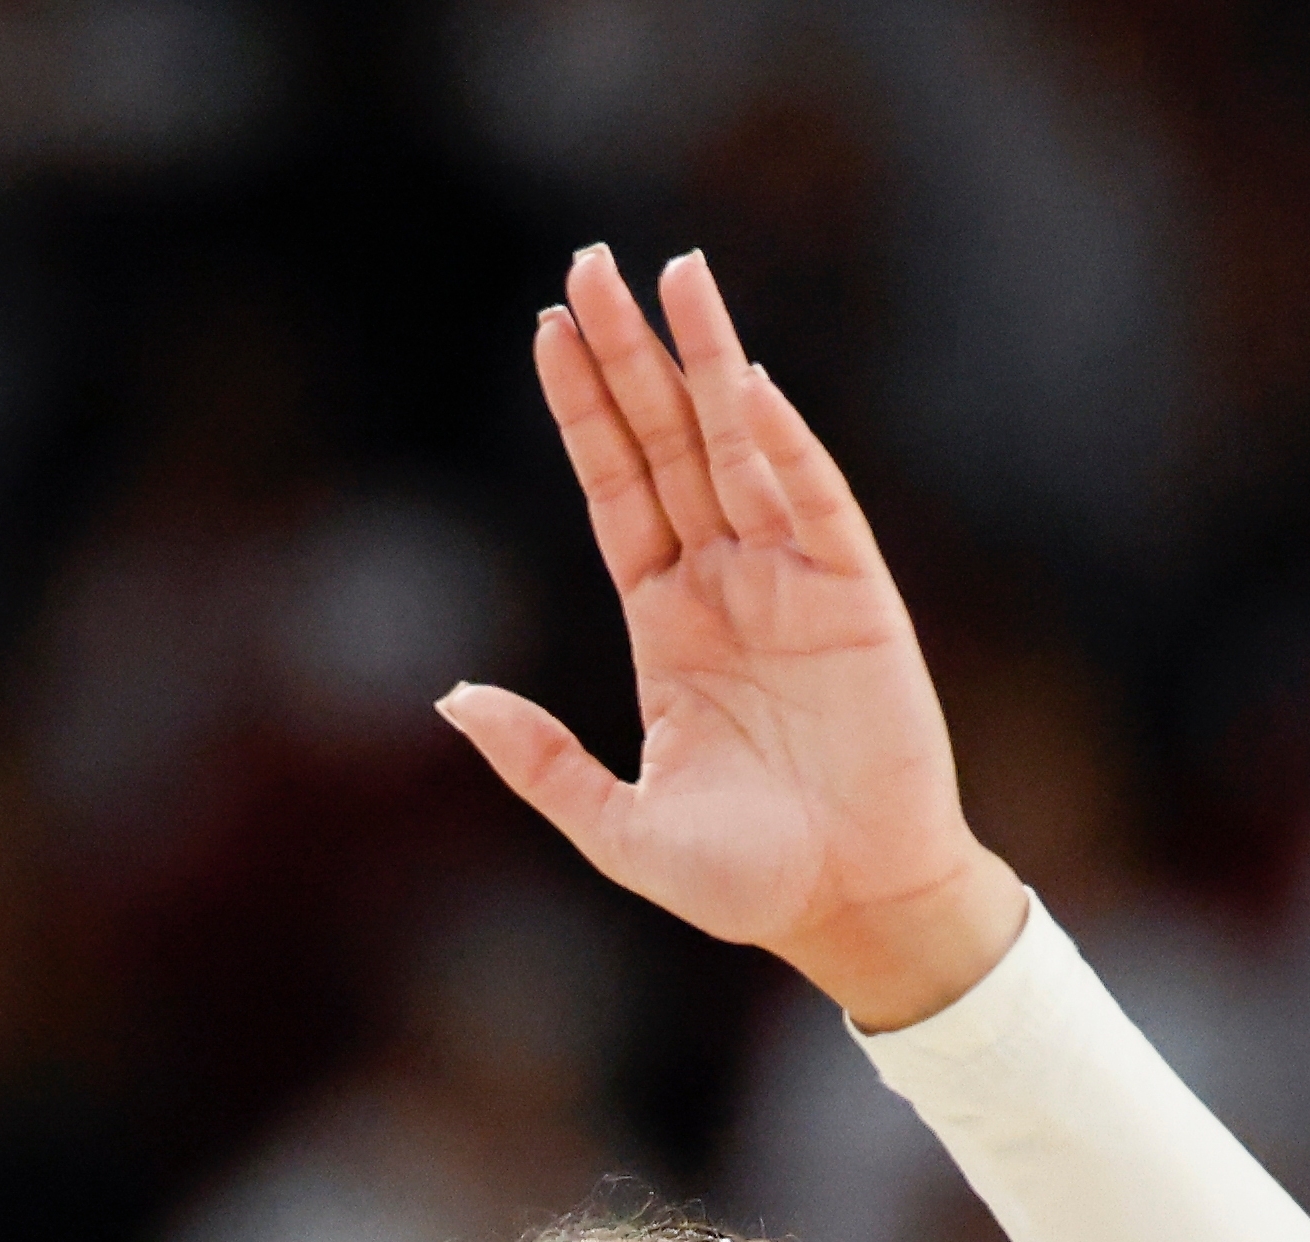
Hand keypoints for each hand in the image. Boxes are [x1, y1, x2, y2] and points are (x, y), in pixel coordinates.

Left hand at [440, 247, 1024, 1028]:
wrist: (852, 909)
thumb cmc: (743, 881)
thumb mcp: (615, 827)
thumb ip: (539, 760)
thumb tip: (452, 696)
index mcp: (666, 624)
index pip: (614, 489)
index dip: (582, 411)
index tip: (549, 329)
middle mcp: (725, 583)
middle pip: (665, 443)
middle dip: (628, 355)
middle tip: (590, 263)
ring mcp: (792, 580)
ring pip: (736, 445)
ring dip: (704, 360)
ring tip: (673, 274)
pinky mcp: (856, 593)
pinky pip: (811, 497)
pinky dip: (779, 438)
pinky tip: (741, 380)